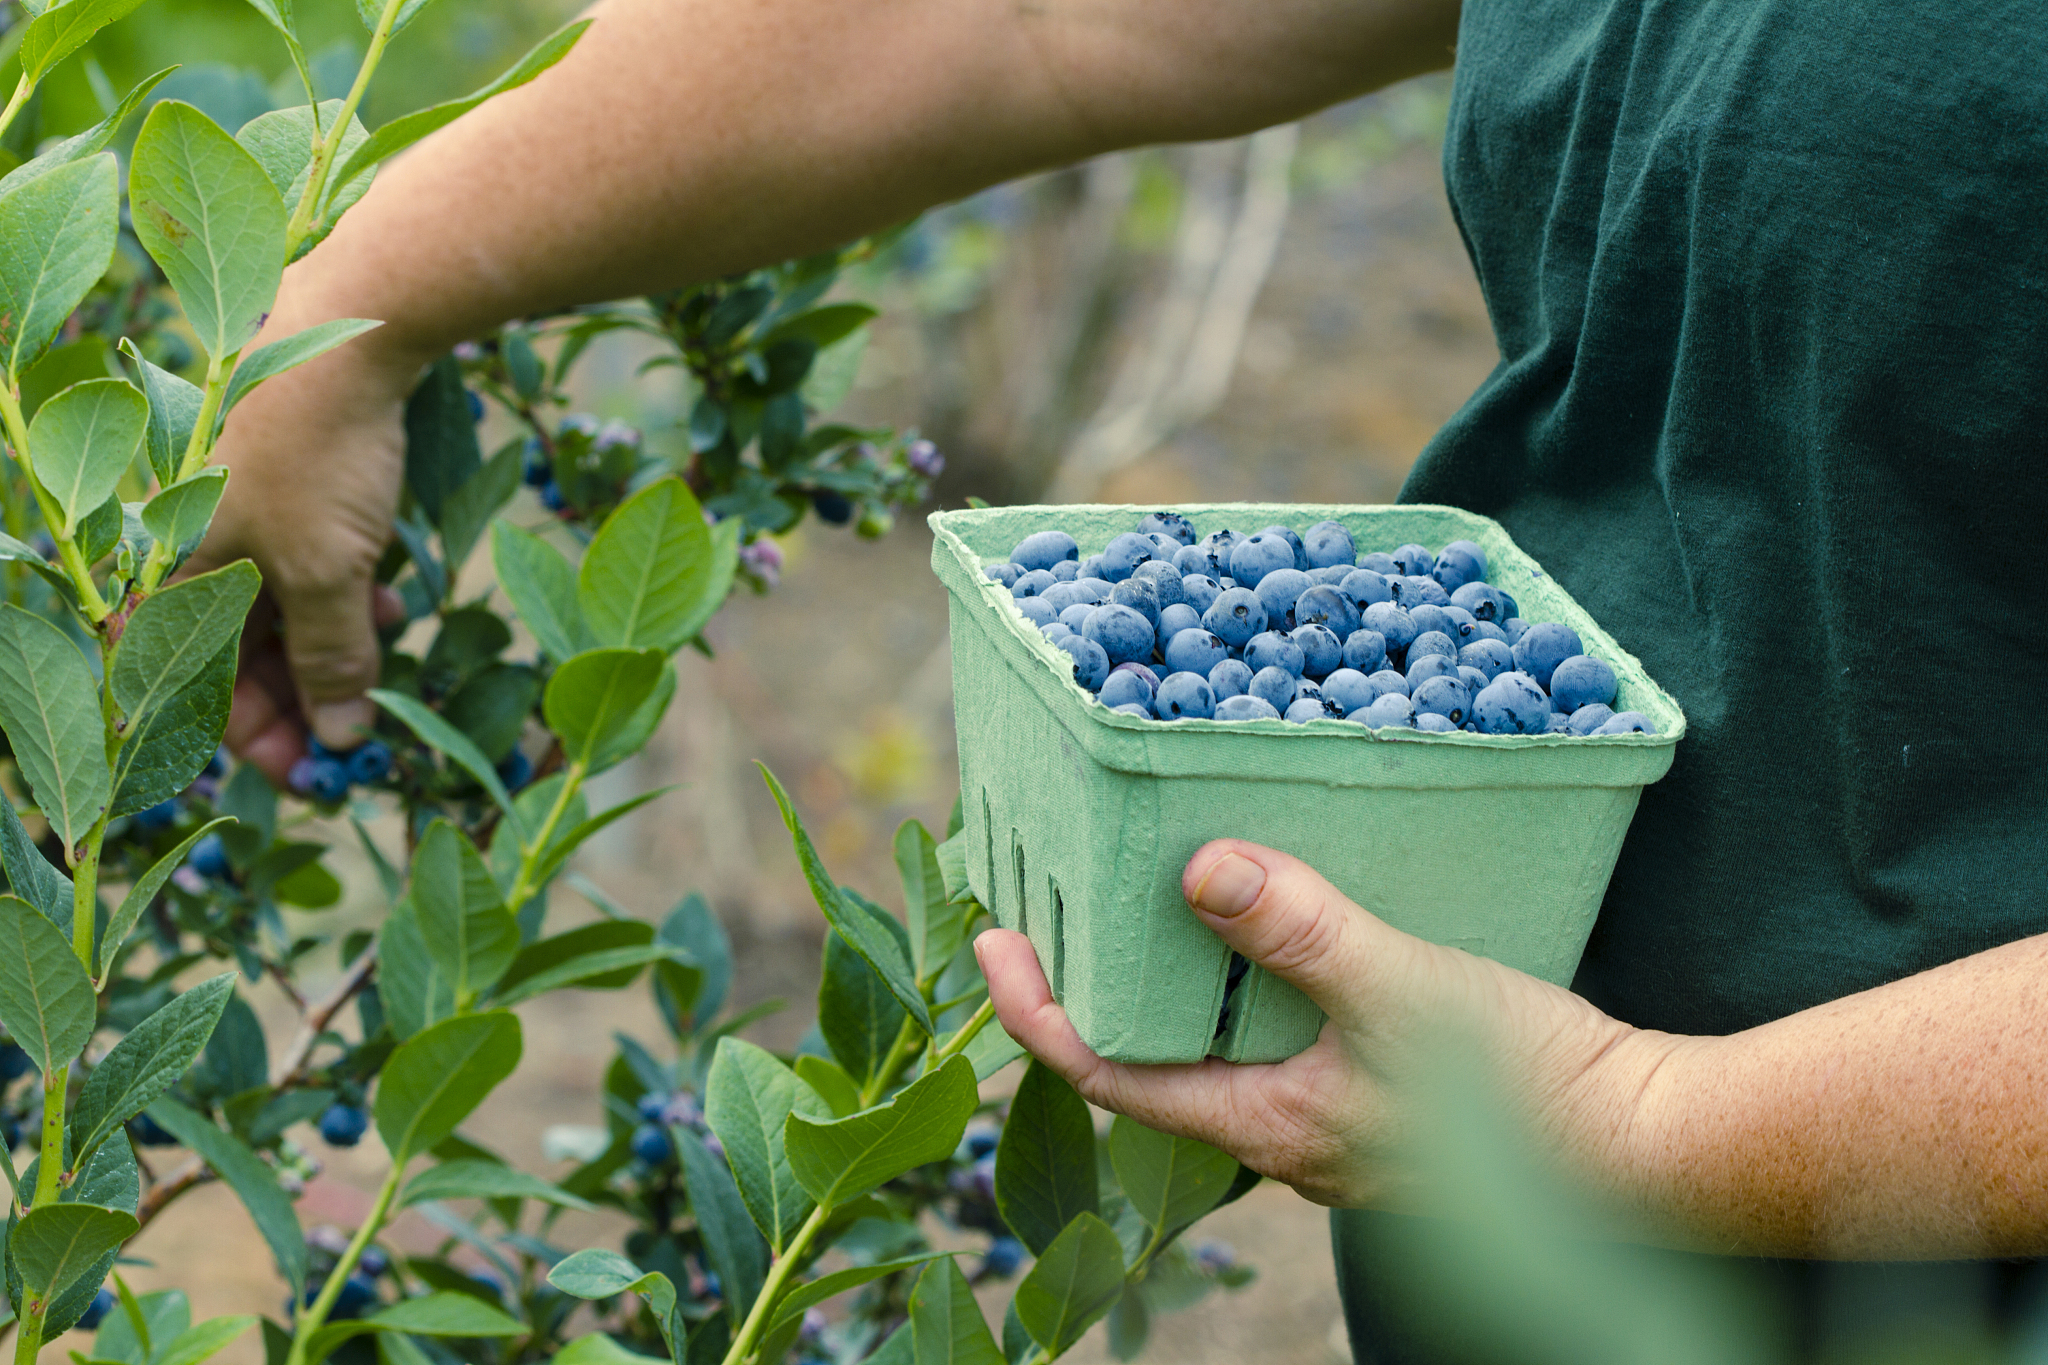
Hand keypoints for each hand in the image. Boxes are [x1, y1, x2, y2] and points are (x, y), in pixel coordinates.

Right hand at [186, 272, 424, 783]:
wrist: (356, 321)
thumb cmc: (319, 451)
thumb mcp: (330, 572)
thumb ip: (332, 658)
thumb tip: (342, 734)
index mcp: (174, 564)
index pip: (183, 676)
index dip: (240, 733)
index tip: (301, 775)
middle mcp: (195, 538)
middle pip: (233, 647)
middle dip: (295, 698)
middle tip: (352, 744)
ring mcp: (244, 507)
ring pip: (279, 606)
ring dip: (329, 649)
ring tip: (381, 671)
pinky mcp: (294, 481)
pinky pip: (310, 562)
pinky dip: (347, 596)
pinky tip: (393, 612)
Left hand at [977, 839, 1658, 1209]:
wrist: (1647, 1147)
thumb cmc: (1533, 1093)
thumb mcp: (1407, 994)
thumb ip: (1304, 933)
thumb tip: (1198, 870)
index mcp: (1264, 1122)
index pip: (1106, 1070)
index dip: (1036, 1008)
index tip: (991, 939)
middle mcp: (1282, 1133)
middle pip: (1151, 1059)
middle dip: (1095, 982)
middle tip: (1059, 900)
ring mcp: (1332, 1119)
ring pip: (1218, 1048)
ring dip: (1174, 977)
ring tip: (1152, 894)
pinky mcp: (1381, 1094)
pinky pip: (1282, 1037)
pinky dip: (1249, 980)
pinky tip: (1276, 925)